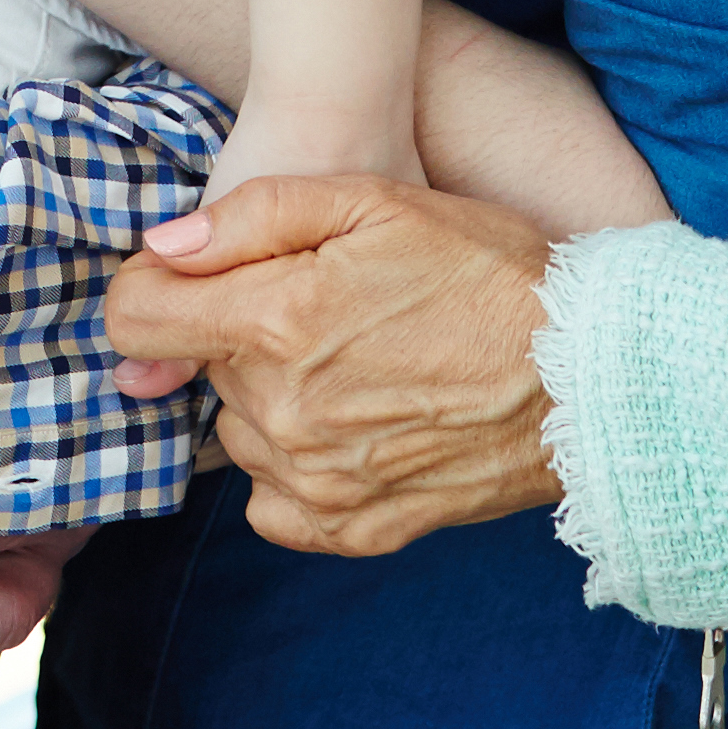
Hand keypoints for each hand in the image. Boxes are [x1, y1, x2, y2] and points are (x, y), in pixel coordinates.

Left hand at [99, 173, 566, 558]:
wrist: (591, 376)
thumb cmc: (486, 270)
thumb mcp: (372, 199)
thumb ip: (252, 215)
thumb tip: (163, 247)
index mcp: (279, 321)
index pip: (136, 319)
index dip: (151, 287)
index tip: (192, 277)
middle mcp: (284, 411)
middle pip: (201, 367)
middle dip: (240, 331)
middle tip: (326, 307)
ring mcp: (318, 480)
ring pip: (239, 430)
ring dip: (271, 397)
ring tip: (355, 362)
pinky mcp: (356, 528)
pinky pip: (273, 503)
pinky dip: (293, 468)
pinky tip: (349, 428)